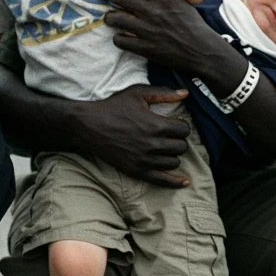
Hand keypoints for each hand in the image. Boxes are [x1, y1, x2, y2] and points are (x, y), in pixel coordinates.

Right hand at [74, 83, 192, 186]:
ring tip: (164, 148)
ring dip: (172, 155)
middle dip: (177, 140)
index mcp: (156, 125)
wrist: (89, 126)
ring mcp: (145, 160)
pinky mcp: (136, 171)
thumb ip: (163, 93)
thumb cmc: (113, 107)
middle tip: (168, 136)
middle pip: (181, 147)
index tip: (173, 124)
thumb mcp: (137, 93)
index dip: (181, 126)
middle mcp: (153, 144)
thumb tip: (186, 93)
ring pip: (173, 162)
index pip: (184, 130)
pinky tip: (184, 181)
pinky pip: (162, 180)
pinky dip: (175, 182)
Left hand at [98, 0, 218, 69]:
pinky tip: (120, 36)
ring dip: (108, 17)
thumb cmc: (189, 22)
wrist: (201, 49)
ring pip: (116, 19)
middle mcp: (152, 11)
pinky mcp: (145, 48)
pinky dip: (117, 38)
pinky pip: (120, 40)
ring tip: (108, 17)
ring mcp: (147, 30)